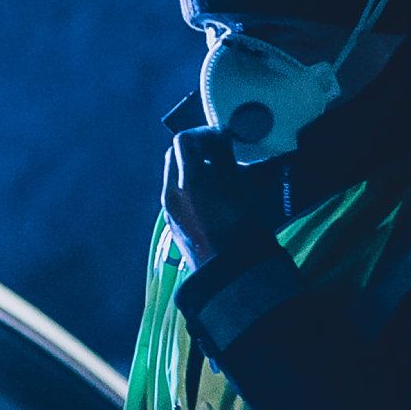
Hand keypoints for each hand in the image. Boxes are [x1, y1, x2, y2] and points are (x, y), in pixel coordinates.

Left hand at [160, 126, 273, 271]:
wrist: (229, 276)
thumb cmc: (242, 231)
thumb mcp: (241, 190)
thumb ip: (226, 163)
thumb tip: (222, 144)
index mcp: (189, 181)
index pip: (183, 140)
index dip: (204, 133)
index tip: (222, 137)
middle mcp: (172, 193)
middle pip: (174, 155)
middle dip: (195, 148)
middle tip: (219, 151)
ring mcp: (168, 210)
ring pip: (173, 175)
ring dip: (192, 166)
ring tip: (218, 174)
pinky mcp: (171, 224)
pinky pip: (176, 194)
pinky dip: (189, 185)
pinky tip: (211, 195)